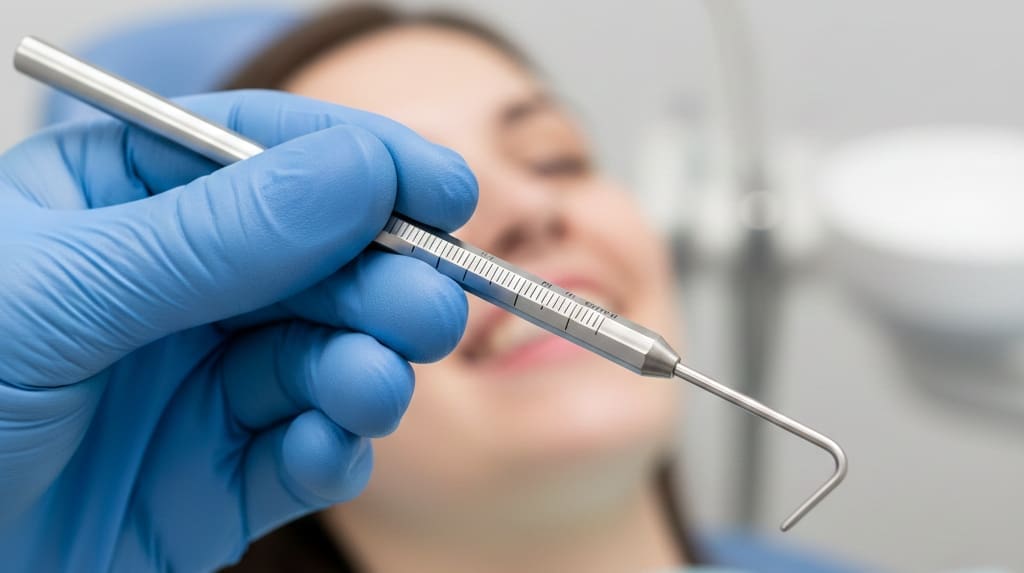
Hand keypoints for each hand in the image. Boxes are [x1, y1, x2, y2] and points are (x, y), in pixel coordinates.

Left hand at [0, 90, 475, 571]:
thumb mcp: (54, 298)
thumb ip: (211, 237)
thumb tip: (355, 171)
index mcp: (120, 203)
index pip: (261, 153)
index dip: (359, 163)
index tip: (441, 190)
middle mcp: (176, 286)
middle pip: (316, 259)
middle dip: (380, 281)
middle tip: (427, 308)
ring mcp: (203, 383)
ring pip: (326, 355)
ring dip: (365, 370)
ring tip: (369, 387)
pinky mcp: (220, 478)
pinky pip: (304, 451)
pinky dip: (331, 451)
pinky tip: (322, 452)